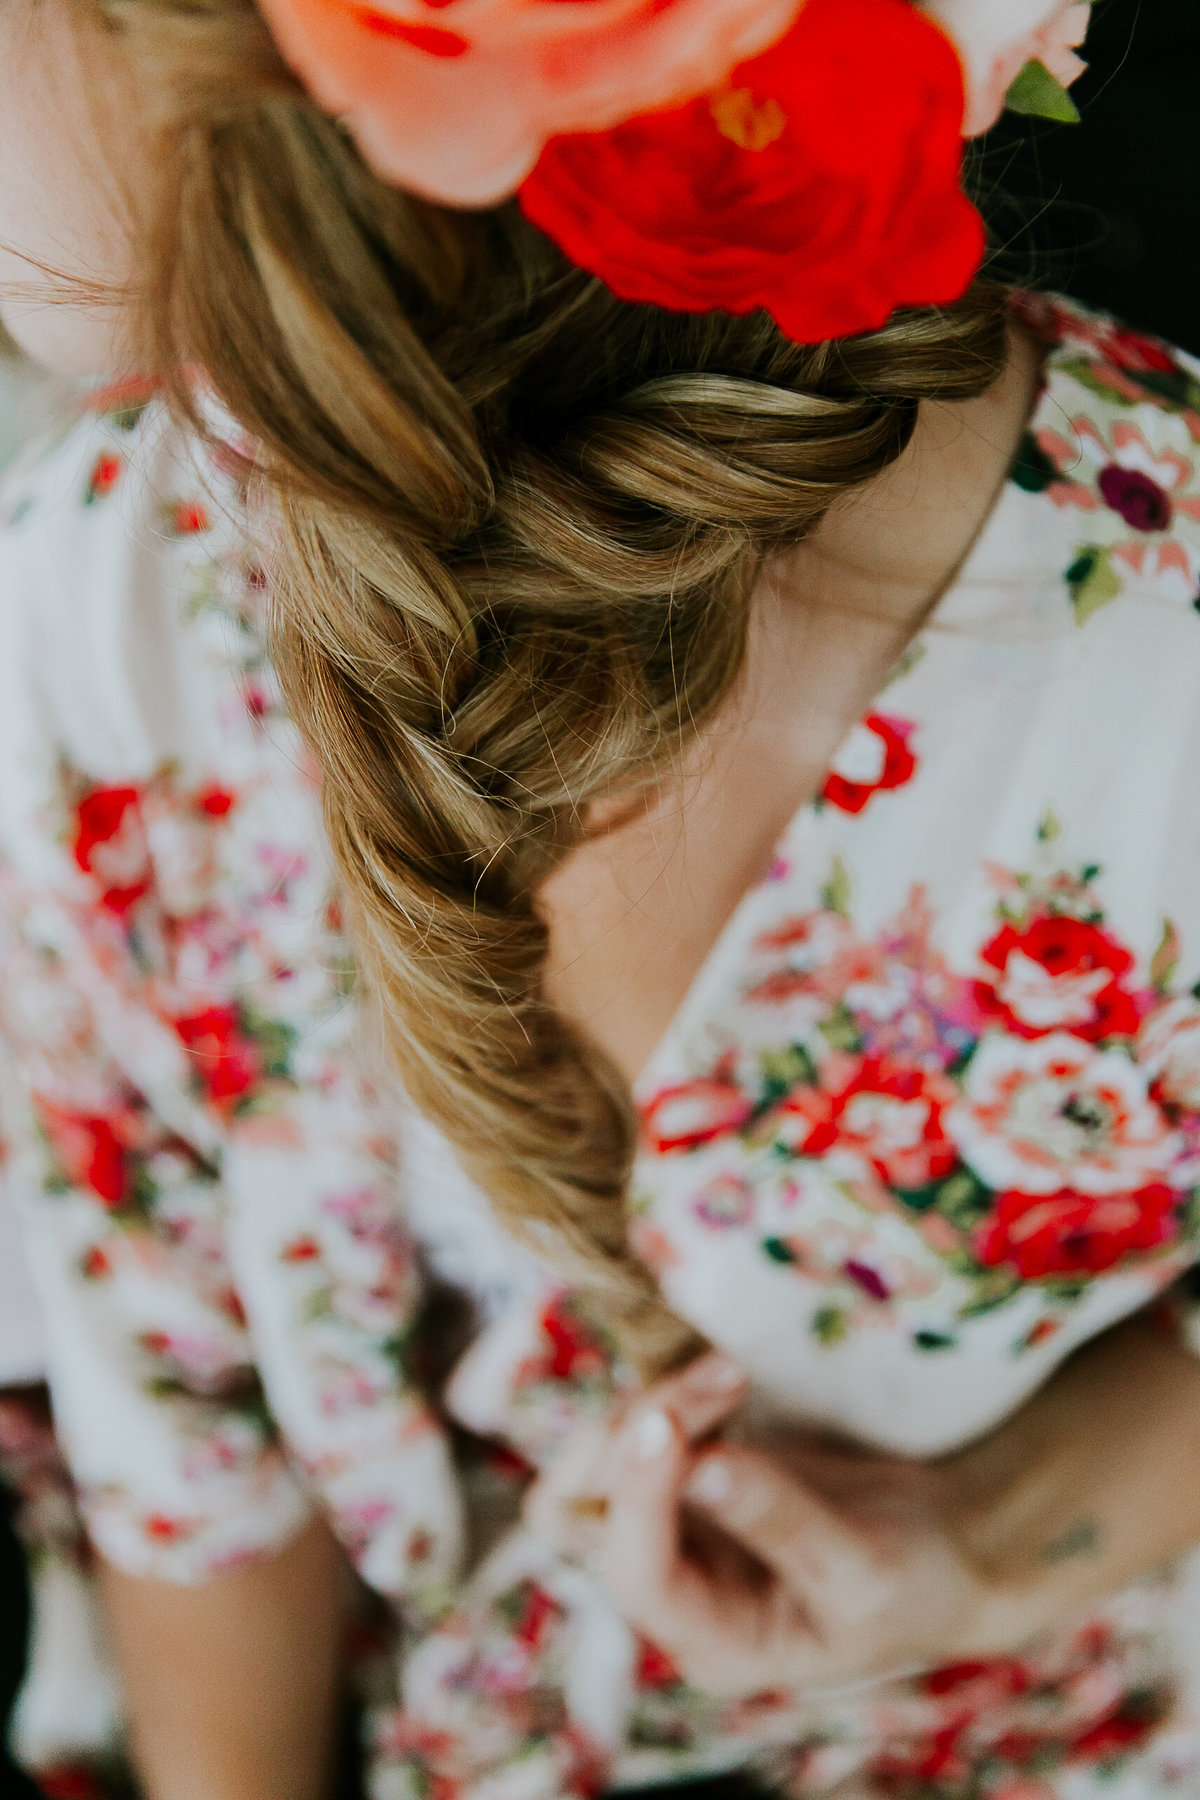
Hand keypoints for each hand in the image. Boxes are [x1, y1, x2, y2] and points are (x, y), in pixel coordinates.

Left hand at [525, 1353, 1002, 1699]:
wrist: (938, 1552)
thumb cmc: (911, 1582)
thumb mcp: (864, 1567)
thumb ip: (782, 1521)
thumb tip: (702, 1467)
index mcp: (713, 1643)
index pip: (639, 1576)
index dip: (640, 1496)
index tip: (669, 1420)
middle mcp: (671, 1595)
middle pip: (584, 1516)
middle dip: (635, 1437)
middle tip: (722, 1382)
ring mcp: (668, 1533)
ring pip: (593, 1468)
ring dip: (649, 1406)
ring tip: (729, 1373)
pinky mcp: (677, 1480)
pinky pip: (631, 1435)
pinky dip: (664, 1396)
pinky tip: (726, 1378)